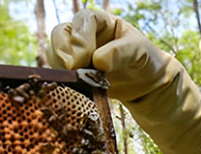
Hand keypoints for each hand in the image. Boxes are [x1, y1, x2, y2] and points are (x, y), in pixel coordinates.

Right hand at [48, 9, 175, 102]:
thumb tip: (97, 61)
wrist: (145, 83)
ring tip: (78, 80)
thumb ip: (119, 52)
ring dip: (61, 67)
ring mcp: (76, 52)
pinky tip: (76, 87)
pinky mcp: (74, 72)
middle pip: (60, 33)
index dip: (80, 37)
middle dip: (63, 50)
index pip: (83, 19)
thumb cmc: (144, 59)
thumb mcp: (138, 51)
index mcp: (100, 20)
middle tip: (73, 68)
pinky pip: (59, 73)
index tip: (86, 57)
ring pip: (55, 53)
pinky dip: (64, 80)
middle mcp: (84, 33)